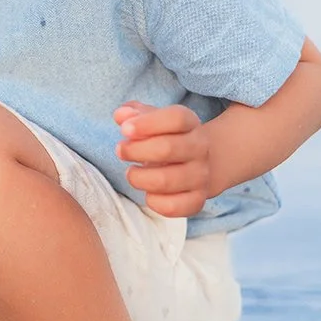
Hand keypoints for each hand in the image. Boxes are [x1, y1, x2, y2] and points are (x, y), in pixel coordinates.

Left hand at [115, 100, 215, 217]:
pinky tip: (148, 192)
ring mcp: (201, 176)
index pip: (176, 118)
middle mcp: (200, 149)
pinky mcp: (197, 200)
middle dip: (135, 151)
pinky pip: (173, 207)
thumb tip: (122, 116)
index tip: (125, 129)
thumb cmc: (164, 137)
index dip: (147, 123)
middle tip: (120, 151)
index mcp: (190, 124)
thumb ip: (133, 113)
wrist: (197, 163)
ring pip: (166, 180)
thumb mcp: (151, 119)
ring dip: (139, 177)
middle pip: (167, 148)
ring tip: (131, 172)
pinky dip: (154, 202)